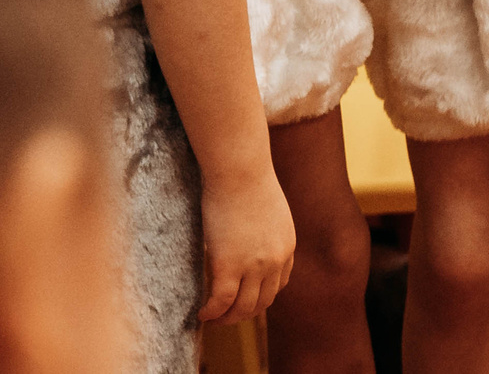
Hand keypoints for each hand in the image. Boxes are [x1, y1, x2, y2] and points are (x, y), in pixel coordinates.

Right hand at [196, 167, 295, 324]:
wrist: (239, 170)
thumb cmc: (247, 179)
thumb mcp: (269, 209)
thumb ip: (265, 229)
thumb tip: (248, 235)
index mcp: (286, 247)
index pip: (278, 285)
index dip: (260, 297)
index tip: (244, 299)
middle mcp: (275, 260)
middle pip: (262, 302)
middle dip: (243, 313)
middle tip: (225, 315)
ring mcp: (253, 266)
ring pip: (242, 308)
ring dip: (227, 318)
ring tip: (212, 318)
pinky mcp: (228, 266)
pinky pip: (221, 302)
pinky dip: (212, 313)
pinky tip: (202, 315)